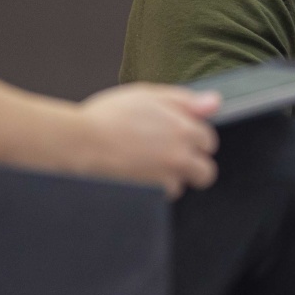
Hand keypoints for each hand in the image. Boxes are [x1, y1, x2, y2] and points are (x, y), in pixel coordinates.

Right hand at [69, 83, 221, 196]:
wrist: (79, 142)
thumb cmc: (108, 116)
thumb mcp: (149, 96)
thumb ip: (186, 100)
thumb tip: (215, 103)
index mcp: (183, 130)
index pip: (209, 141)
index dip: (193, 138)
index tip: (177, 136)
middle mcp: (180, 156)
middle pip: (205, 172)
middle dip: (192, 166)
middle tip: (168, 157)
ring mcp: (165, 179)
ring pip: (180, 186)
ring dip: (168, 179)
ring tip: (142, 164)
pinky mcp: (150, 196)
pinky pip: (159, 198)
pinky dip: (150, 190)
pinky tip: (134, 175)